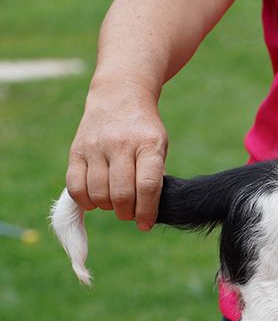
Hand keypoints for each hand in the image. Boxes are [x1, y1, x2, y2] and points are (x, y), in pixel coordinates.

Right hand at [65, 80, 167, 230]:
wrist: (119, 96)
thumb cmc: (144, 130)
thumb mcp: (159, 146)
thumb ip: (154, 175)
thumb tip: (146, 212)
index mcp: (148, 145)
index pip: (147, 185)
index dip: (147, 211)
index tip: (145, 224)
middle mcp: (121, 144)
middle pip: (121, 193)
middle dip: (127, 212)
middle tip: (130, 214)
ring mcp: (96, 146)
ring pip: (98, 192)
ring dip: (107, 207)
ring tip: (115, 204)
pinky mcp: (76, 150)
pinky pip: (74, 185)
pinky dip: (85, 201)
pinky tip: (95, 201)